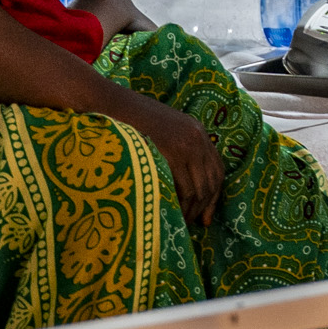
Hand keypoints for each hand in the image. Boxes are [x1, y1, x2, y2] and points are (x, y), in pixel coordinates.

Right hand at [128, 99, 226, 227]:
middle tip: (192, 224)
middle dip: (203, 207)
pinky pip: (185, 188)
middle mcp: (197, 137)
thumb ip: (175, 150)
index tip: (205, 216)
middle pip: (211, 181)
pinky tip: (170, 213)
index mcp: (196, 131)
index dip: (214, 196)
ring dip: (191, 210)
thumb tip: (182, 185)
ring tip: (179, 222)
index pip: (217, 168)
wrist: (110, 104)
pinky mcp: (173, 152)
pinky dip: (180, 205)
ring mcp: (187, 144)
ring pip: (199, 188)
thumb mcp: (161, 131)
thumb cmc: (128, 121)